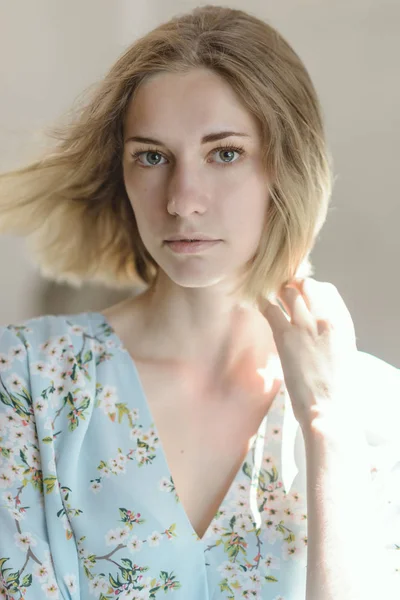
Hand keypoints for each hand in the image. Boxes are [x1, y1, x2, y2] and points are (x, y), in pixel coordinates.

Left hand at [259, 278, 358, 430]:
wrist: (329, 408)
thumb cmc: (338, 389)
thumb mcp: (344, 354)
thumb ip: (333, 335)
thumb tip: (320, 327)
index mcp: (343, 323)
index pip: (327, 290)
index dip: (311, 290)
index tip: (301, 296)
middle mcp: (326, 318)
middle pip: (307, 285)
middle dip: (293, 286)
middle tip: (282, 293)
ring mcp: (305, 325)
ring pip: (288, 291)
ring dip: (277, 293)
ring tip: (269, 297)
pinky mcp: (286, 336)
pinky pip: (270, 308)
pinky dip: (262, 303)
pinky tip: (258, 304)